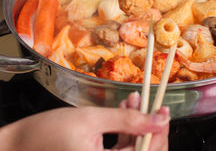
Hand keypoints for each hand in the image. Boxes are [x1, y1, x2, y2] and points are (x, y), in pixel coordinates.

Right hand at [0, 92, 168, 150]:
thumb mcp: (92, 120)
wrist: (22, 143)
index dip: (159, 132)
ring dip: (137, 124)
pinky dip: (125, 130)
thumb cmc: (51, 131)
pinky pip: (121, 150)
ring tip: (134, 99)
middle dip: (149, 127)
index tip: (164, 110)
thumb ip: (128, 120)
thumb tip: (159, 118)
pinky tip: (124, 109)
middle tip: (149, 103)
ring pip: (133, 150)